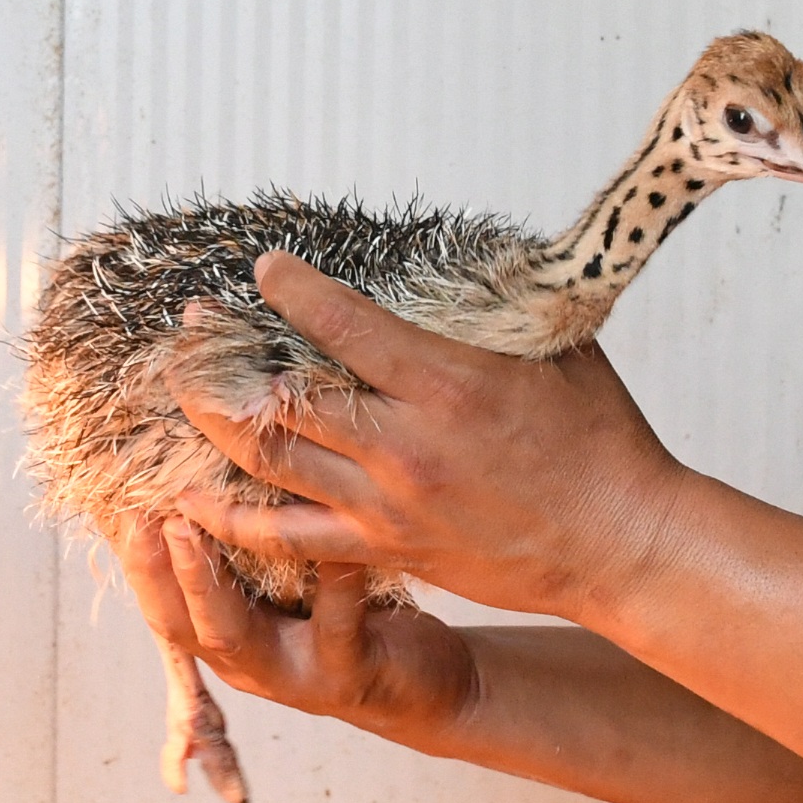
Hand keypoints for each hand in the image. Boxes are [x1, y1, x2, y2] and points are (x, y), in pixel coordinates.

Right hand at [107, 513, 478, 741]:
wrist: (429, 686)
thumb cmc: (349, 615)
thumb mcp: (289, 584)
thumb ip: (248, 544)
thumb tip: (207, 462)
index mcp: (224, 636)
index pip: (160, 600)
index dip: (132, 555)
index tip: (113, 498)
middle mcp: (247, 663)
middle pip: (180, 623)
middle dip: (155, 567)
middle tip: (141, 511)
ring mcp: (294, 676)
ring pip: (234, 636)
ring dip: (206, 581)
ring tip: (195, 524)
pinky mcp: (348, 676)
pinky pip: (335, 629)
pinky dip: (333, 584)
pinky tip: (332, 545)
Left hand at [170, 252, 695, 624]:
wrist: (621, 543)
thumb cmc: (599, 439)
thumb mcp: (556, 345)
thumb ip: (493, 303)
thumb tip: (454, 252)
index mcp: (447, 384)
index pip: (344, 327)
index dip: (292, 292)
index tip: (264, 270)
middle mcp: (404, 447)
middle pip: (282, 398)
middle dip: (224, 357)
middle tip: (193, 327)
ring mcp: (386, 506)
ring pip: (268, 465)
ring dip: (213, 424)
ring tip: (181, 391)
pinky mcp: (382, 551)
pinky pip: (286, 536)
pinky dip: (232, 518)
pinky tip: (189, 496)